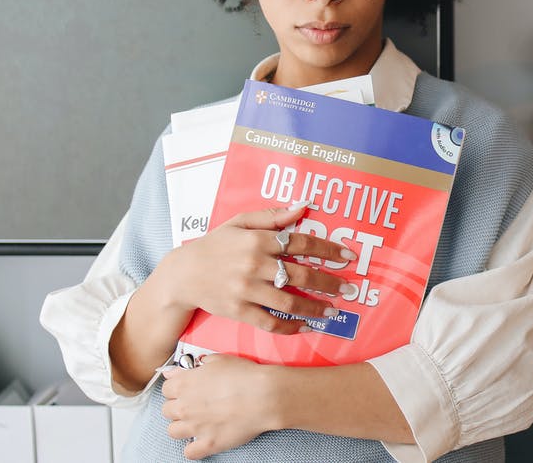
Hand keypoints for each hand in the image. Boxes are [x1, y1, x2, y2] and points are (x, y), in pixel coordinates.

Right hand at [155, 203, 355, 333]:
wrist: (182, 274)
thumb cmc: (214, 245)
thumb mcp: (239, 222)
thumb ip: (272, 216)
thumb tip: (303, 206)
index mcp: (257, 240)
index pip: (301, 242)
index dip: (328, 249)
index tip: (348, 256)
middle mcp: (254, 265)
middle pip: (301, 274)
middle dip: (330, 282)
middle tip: (350, 287)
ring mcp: (246, 290)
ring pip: (289, 302)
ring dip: (315, 307)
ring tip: (333, 311)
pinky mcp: (239, 311)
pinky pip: (270, 322)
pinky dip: (291, 327)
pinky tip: (306, 327)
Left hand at [160, 354, 287, 458]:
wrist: (264, 396)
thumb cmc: (245, 376)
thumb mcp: (219, 360)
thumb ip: (194, 365)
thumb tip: (177, 371)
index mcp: (185, 384)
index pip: (166, 388)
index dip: (177, 388)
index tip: (185, 389)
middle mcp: (184, 407)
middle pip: (167, 410)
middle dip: (178, 407)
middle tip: (193, 404)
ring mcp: (195, 427)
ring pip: (173, 431)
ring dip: (182, 427)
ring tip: (196, 422)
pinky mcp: (208, 443)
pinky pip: (189, 452)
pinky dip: (193, 448)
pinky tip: (202, 439)